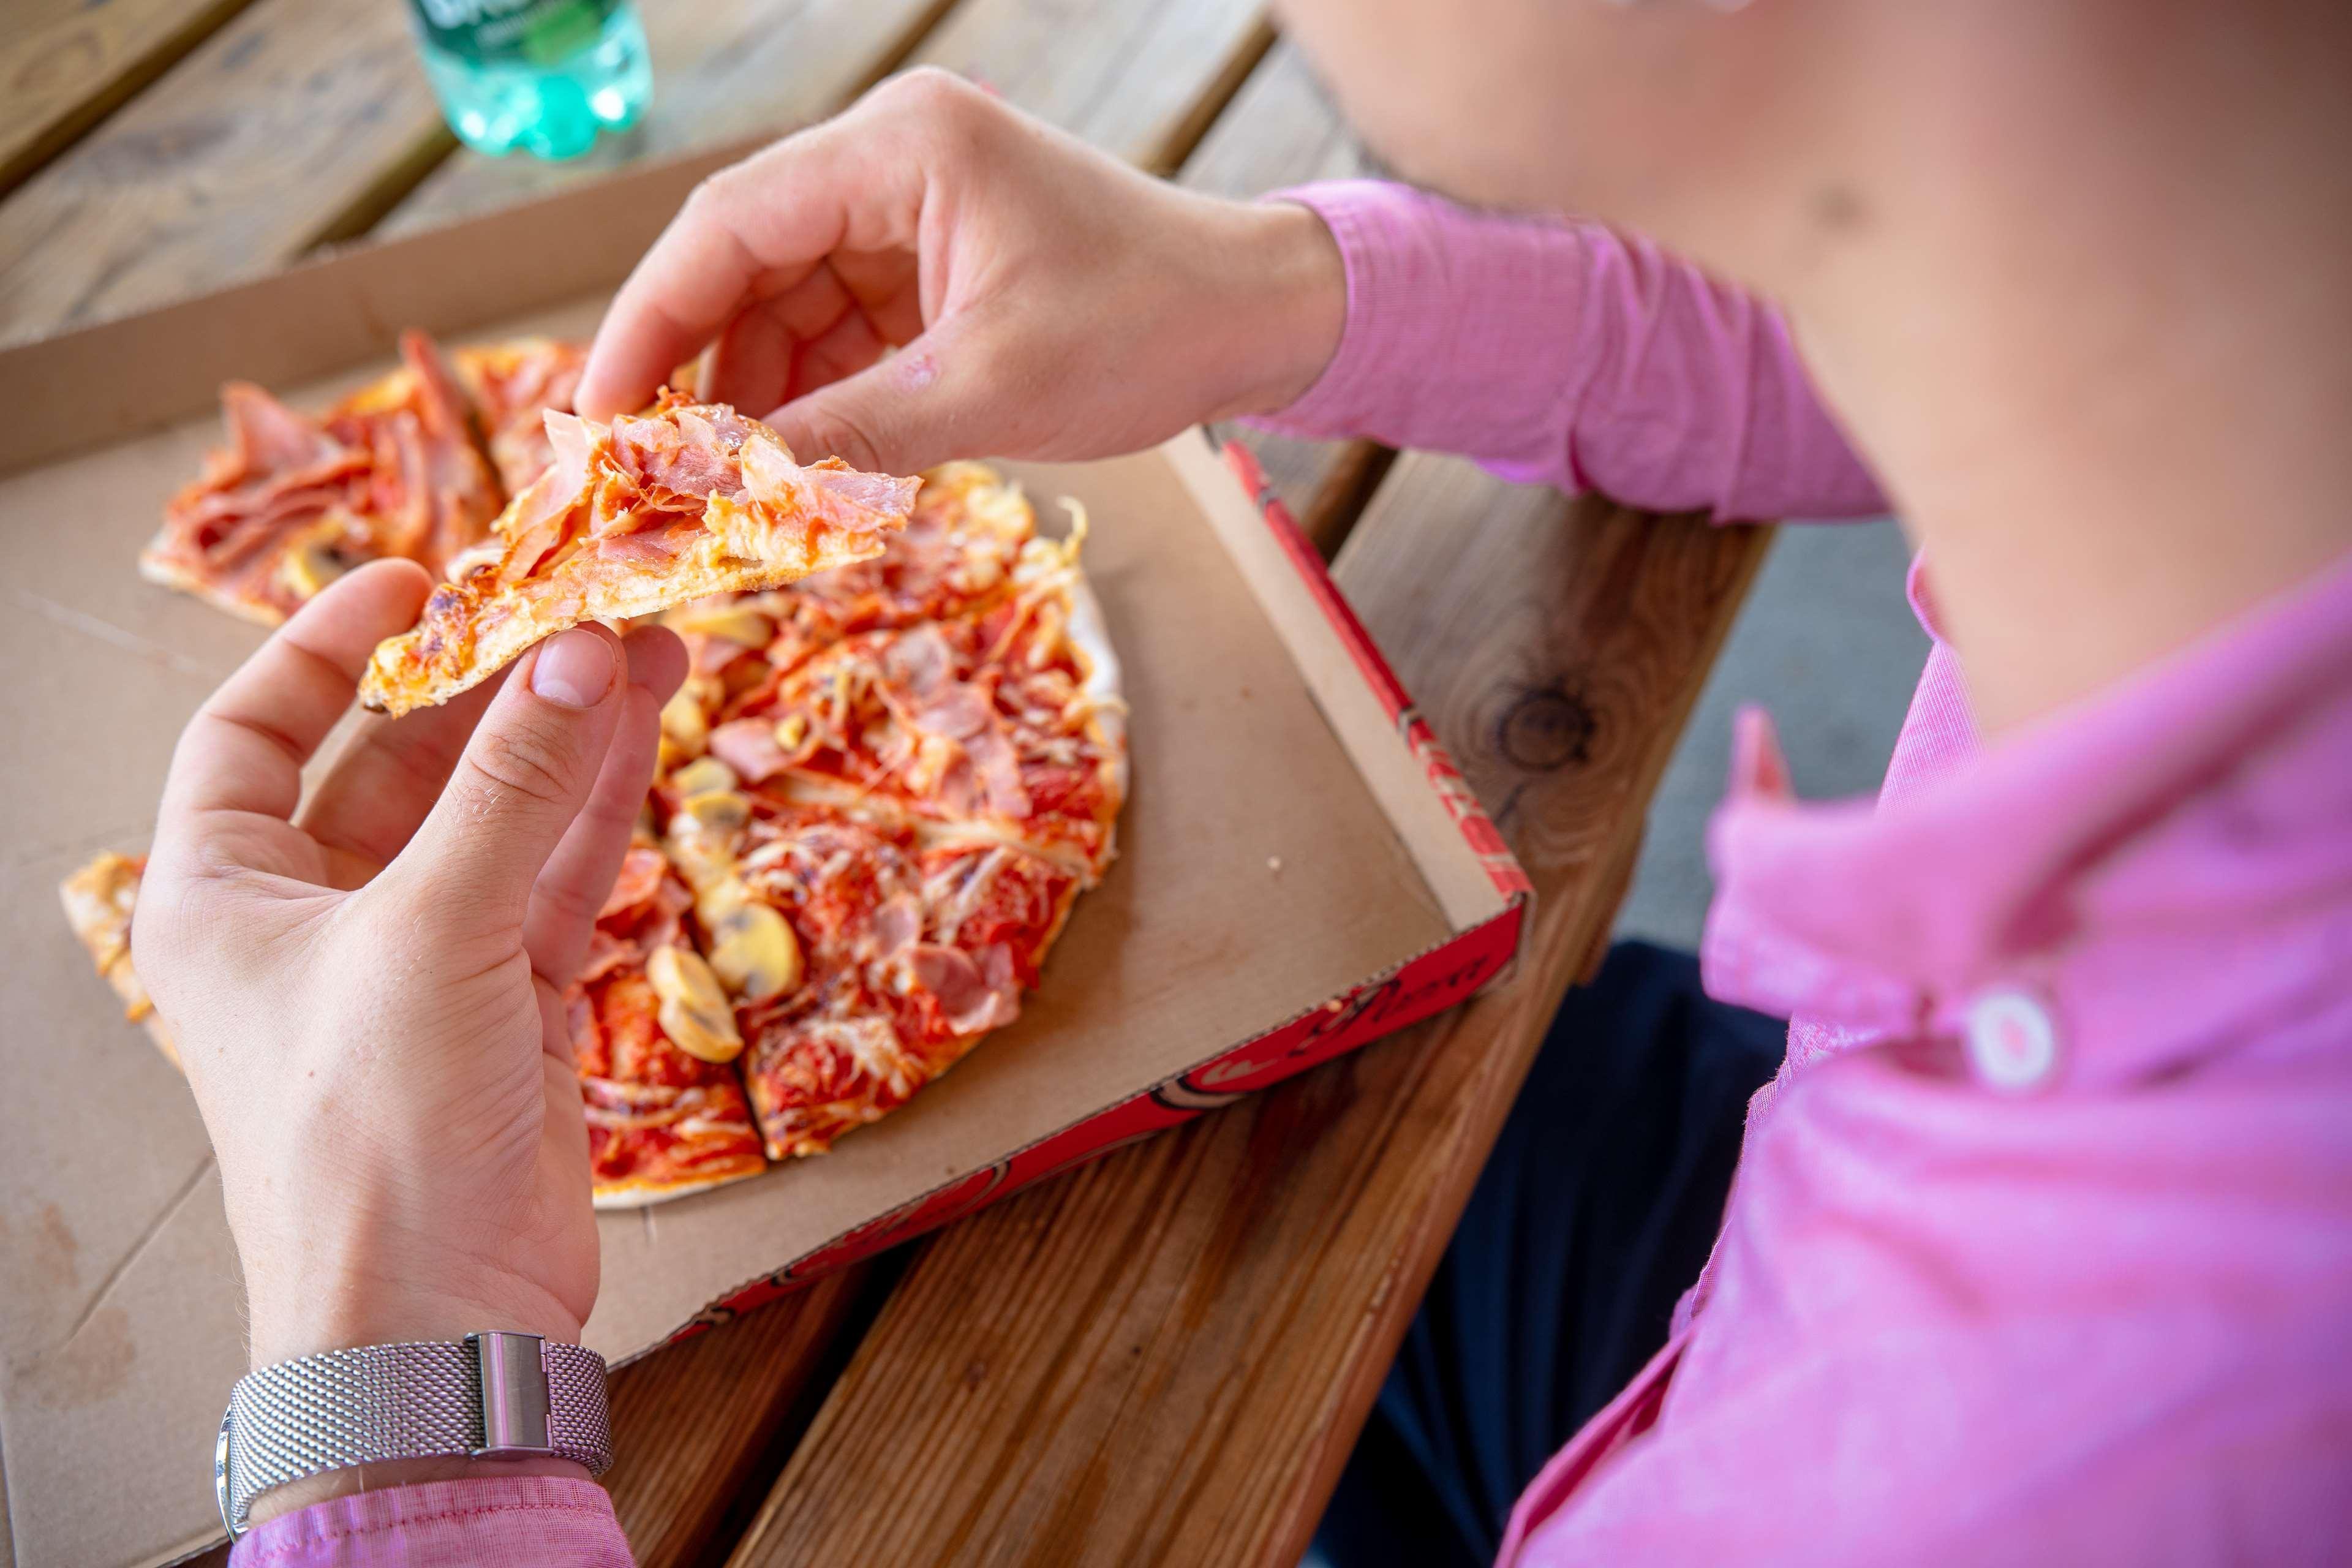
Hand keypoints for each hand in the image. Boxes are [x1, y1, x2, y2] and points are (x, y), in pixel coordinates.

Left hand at [130, 561, 684, 1515]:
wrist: (435, 1317)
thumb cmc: (371, 1138)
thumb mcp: (431, 935)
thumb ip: (513, 790)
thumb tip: (580, 654)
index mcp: (224, 896)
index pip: (253, 733)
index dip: (325, 646)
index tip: (412, 576)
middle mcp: (311, 917)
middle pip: (399, 762)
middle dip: (491, 685)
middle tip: (579, 605)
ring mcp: (417, 959)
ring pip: (494, 815)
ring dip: (567, 737)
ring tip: (649, 643)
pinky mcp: (504, 1004)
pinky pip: (551, 877)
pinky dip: (599, 808)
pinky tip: (648, 731)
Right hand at [575, 67, 1346, 472]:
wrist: (1257, 319)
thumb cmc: (1146, 330)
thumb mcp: (988, 392)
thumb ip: (850, 436)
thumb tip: (728, 495)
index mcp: (902, 150)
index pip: (728, 226)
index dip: (649, 322)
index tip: (599, 417)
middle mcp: (893, 164)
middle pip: (745, 263)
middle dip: (698, 370)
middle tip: (649, 474)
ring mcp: (913, 214)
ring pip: (788, 306)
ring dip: (758, 398)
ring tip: (726, 493)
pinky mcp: (935, 267)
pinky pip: (843, 331)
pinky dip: (817, 399)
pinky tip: (796, 469)